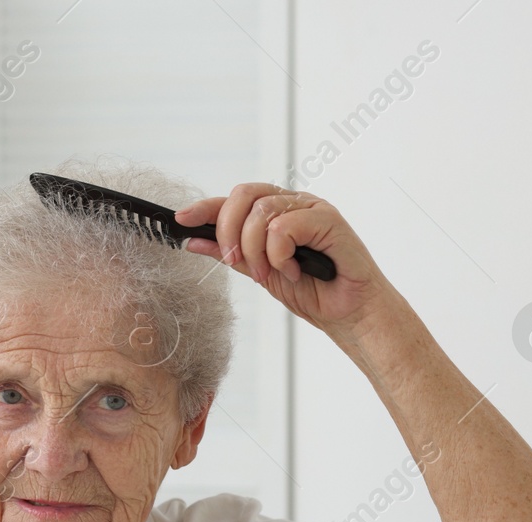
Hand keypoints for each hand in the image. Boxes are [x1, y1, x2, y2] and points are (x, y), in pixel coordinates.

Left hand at [174, 183, 406, 343]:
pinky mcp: (329, 219)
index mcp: (279, 214)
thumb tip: (194, 240)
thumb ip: (232, 254)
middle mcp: (294, 204)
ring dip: (256, 250)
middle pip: (244, 195)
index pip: (235, 200)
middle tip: (233, 262)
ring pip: (262, 211)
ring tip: (270, 275)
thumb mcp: (262, 274)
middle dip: (229, 230)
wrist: (351, 317)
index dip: (206, 207)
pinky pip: (285, 226)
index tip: (180, 220)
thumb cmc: (316, 295)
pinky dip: (280, 254)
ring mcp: (312, 208)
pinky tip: (293, 271)